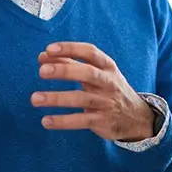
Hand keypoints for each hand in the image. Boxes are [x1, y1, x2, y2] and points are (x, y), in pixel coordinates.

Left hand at [31, 42, 156, 141]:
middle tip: (42, 71)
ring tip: (35, 99)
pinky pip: (80, 120)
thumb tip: (42, 56)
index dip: (70, 49)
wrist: (136, 117)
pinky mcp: (102, 121)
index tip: (49, 49)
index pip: (90, 52)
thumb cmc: (108, 89)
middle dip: (64, 71)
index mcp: (107, 66)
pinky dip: (63, 121)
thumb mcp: (96, 73)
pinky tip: (46, 121)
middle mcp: (108, 82)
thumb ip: (70, 64)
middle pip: (87, 73)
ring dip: (56, 98)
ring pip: (80, 99)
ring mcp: (106, 102)